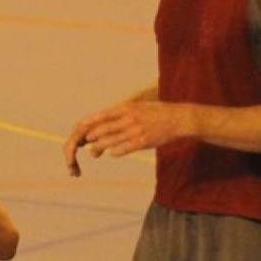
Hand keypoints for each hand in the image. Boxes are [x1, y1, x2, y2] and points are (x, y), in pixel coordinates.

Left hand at [64, 101, 189, 175]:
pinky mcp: (142, 142)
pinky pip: (123, 149)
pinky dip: (115, 152)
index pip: (103, 115)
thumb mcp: (140, 106)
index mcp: (127, 108)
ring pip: (110, 141)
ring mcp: (135, 131)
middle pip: (103, 129)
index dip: (91, 123)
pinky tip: (112, 154)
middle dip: (92, 137)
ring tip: (94, 151)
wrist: (178, 118)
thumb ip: (125, 111)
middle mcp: (129, 118)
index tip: (82, 128)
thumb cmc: (159, 113)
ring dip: (100, 147)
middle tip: (86, 142)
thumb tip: (111, 117)